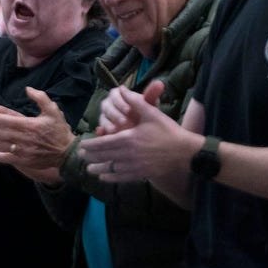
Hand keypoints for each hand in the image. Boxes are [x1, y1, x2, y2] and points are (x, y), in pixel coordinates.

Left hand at [0, 87, 74, 182]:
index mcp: (31, 125)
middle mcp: (26, 139)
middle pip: (3, 133)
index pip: (10, 121)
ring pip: (3, 145)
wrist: (68, 153)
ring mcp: (24, 151)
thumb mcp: (53, 110)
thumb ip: (40, 98)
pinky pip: (7, 159)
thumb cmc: (59, 130)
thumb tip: (28, 89)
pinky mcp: (25, 161)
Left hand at [79, 82, 199, 181]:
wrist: (187, 153)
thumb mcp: (152, 114)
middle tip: (81, 157)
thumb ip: (136, 102)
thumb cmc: (169, 131)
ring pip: (111, 169)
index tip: (82, 146)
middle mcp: (128, 154)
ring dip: (98, 169)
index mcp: (128, 138)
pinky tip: (104, 178)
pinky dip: (111, 178)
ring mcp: (135, 166)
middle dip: (90, 157)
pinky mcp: (142, 175)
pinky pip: (122, 178)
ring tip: (88, 169)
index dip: (90, 145)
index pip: (103, 143)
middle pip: (104, 157)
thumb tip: (123, 90)